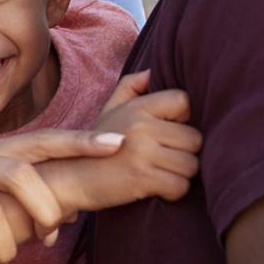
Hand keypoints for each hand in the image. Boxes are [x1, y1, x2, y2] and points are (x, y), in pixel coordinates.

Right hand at [70, 70, 202, 209]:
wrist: (69, 181)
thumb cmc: (94, 147)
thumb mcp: (109, 111)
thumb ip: (130, 86)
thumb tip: (153, 72)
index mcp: (137, 107)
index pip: (184, 101)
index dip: (182, 118)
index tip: (167, 132)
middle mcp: (141, 126)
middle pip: (194, 138)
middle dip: (184, 152)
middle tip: (163, 159)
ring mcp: (142, 152)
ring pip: (191, 165)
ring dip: (180, 174)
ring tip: (159, 174)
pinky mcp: (142, 178)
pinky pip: (181, 186)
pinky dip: (174, 192)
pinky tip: (157, 189)